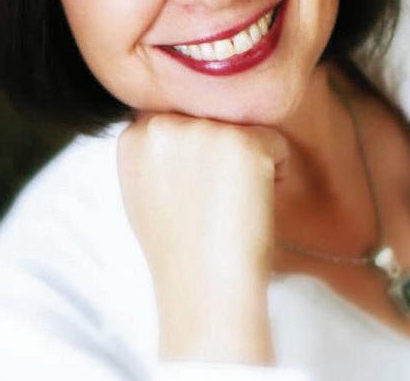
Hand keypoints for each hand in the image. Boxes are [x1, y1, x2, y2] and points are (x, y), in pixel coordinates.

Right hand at [117, 111, 288, 362]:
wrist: (206, 290)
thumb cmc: (179, 250)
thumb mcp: (142, 192)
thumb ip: (150, 152)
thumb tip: (160, 124)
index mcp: (134, 137)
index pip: (179, 120)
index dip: (196, 155)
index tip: (195, 192)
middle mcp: (163, 125)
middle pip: (212, 119)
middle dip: (221, 153)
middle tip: (214, 201)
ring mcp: (203, 130)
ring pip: (243, 129)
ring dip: (246, 161)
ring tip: (230, 205)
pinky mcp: (242, 142)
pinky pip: (274, 143)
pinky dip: (275, 172)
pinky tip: (253, 204)